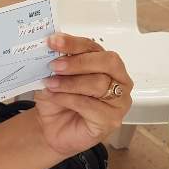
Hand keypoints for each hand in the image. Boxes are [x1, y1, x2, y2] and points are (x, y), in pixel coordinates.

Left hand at [33, 33, 132, 155]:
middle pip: (107, 62)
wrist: (50, 127)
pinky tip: (55, 97)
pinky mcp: (111, 119)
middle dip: (78, 62)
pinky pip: (91, 105)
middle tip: (54, 65)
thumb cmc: (57, 100)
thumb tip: (50, 49)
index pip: (94, 47)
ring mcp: (118, 101)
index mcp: (104, 63)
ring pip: (99, 84)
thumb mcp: (52, 76)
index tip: (53, 41)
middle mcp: (117, 80)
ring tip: (50, 84)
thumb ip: (56, 62)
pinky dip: (68, 99)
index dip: (73, 43)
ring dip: (70, 83)